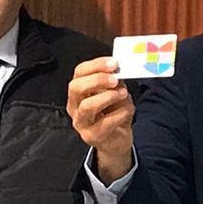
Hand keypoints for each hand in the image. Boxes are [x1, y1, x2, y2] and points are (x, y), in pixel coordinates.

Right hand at [67, 57, 134, 182]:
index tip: (113, 63)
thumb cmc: (112, 113)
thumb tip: (120, 70)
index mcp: (78, 92)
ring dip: (108, 97)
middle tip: (115, 79)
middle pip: (76, 88)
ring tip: (123, 94)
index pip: (79, 73)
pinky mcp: (92, 136)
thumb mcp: (113, 93)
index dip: (96, 65)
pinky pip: (106, 123)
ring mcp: (82, 123)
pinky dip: (120, 114)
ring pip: (87, 106)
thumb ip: (114, 82)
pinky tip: (127, 110)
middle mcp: (75, 106)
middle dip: (97, 80)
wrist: (116, 140)